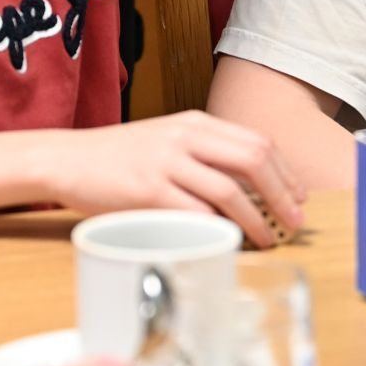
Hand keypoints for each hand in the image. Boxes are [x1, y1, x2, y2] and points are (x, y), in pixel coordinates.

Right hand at [35, 112, 303, 245]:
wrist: (67, 159)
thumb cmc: (119, 157)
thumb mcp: (167, 140)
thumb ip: (204, 155)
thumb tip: (251, 188)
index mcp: (195, 122)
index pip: (257, 142)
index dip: (286, 172)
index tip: (298, 197)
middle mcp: (185, 136)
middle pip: (254, 160)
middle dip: (282, 195)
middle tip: (294, 222)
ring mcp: (166, 163)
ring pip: (230, 191)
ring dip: (256, 220)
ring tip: (266, 239)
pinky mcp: (148, 192)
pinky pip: (196, 214)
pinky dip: (218, 231)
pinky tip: (227, 243)